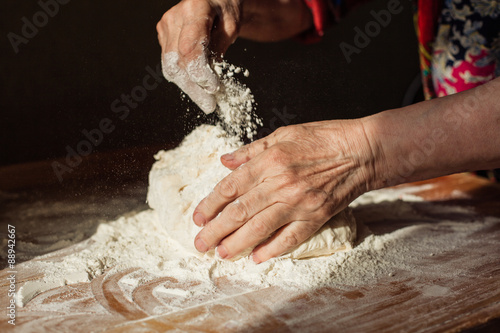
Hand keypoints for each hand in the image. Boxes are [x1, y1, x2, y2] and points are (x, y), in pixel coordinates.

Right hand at [156, 0, 312, 112]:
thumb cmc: (226, 9)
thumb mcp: (232, 27)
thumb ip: (219, 49)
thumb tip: (209, 78)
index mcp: (194, 10)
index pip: (190, 49)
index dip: (200, 73)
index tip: (214, 88)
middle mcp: (174, 18)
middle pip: (177, 63)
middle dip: (194, 88)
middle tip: (209, 105)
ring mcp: (165, 27)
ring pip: (170, 67)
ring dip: (189, 87)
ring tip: (205, 100)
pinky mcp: (163, 36)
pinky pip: (171, 64)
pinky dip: (184, 78)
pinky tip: (197, 86)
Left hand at [192, 120, 377, 262]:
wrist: (362, 150)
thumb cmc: (323, 138)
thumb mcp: (283, 134)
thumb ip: (251, 150)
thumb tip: (225, 160)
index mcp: (270, 161)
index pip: (230, 187)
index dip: (211, 204)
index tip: (198, 217)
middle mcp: (281, 183)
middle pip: (240, 212)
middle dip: (216, 231)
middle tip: (200, 244)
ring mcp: (299, 203)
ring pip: (260, 228)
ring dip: (237, 243)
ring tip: (221, 253)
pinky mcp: (316, 216)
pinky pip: (291, 238)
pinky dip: (272, 250)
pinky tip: (256, 257)